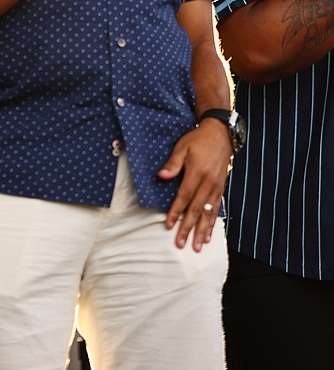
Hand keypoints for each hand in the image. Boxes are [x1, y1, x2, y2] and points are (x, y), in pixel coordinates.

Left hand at [158, 121, 230, 251]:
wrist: (220, 134)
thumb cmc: (198, 140)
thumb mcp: (182, 147)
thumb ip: (173, 163)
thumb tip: (161, 176)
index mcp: (197, 173)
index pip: (184, 196)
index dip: (176, 211)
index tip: (169, 225)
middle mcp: (208, 183)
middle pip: (197, 209)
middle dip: (188, 228)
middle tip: (181, 244)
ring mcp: (216, 187)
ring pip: (208, 213)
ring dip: (202, 231)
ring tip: (197, 246)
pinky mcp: (221, 188)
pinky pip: (216, 209)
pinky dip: (212, 223)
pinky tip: (208, 235)